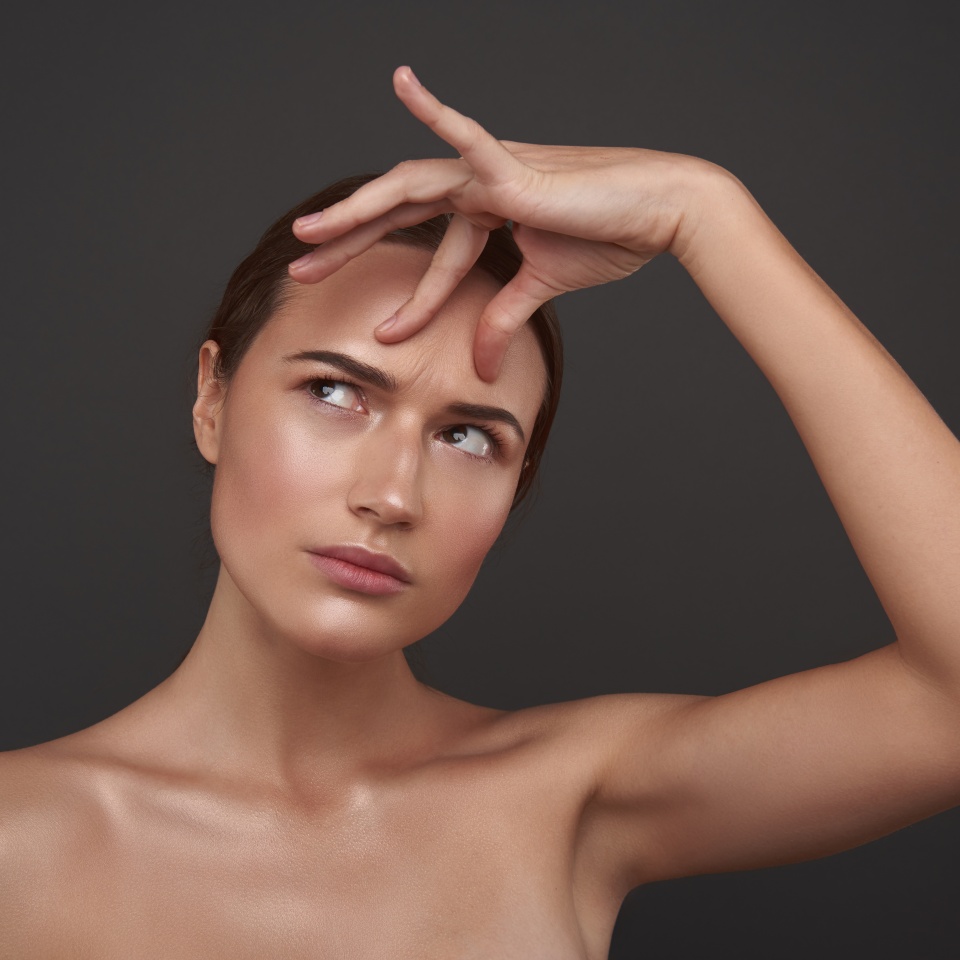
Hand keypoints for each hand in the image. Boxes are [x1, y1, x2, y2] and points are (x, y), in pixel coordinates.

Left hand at [289, 66, 709, 379]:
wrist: (659, 213)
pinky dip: (435, 112)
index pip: (427, 250)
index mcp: (485, 210)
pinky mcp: (515, 170)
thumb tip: (482, 365)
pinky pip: (469, 138)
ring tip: (310, 233)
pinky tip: (402, 81)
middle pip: (398, 212)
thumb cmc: (608, 237)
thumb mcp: (541, 287)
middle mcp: (477, 185)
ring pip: (409, 186)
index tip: (383, 335)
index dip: (405, 296)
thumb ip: (503, 318)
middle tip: (299, 270)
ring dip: (357, 209)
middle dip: (347, 243)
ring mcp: (492, 172)